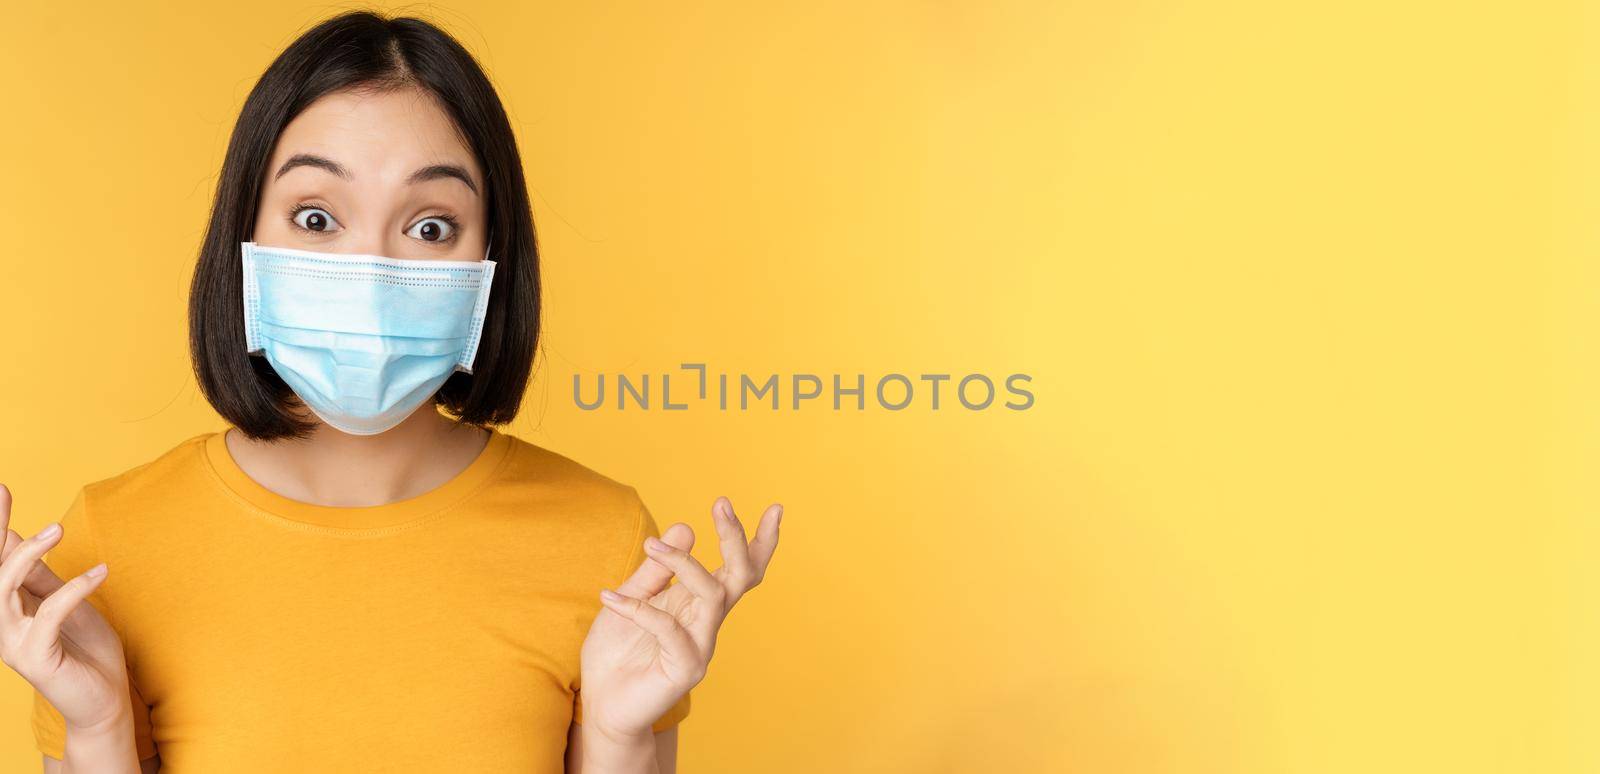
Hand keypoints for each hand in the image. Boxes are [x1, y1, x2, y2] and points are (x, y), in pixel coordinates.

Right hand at [0, 484, 131, 732]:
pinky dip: (75, 589)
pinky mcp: (34, 657)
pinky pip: (49, 613)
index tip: (0, 489)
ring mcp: (12, 643)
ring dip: (28, 554)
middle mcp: (1, 625)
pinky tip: (101, 573)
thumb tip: (15, 538)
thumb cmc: (87, 652)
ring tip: (57, 529)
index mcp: (8, 608)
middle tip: (4, 491)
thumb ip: (42, 577)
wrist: (104, 700)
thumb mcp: (66, 603)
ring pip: (4, 588)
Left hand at [579, 496, 782, 736]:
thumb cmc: (618, 651)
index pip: (741, 571)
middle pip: (740, 577)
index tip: (777, 508)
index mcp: (700, 604)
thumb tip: (685, 527)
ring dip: (683, 563)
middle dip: (735, 538)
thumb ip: (656, 570)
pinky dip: (638, 607)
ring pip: (711, 595)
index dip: (761, 542)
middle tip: (721, 503)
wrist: (602, 704)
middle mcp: (708, 623)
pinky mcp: (684, 669)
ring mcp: (701, 647)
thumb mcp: (632, 596)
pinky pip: (667, 627)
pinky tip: (610, 597)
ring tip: (650, 543)